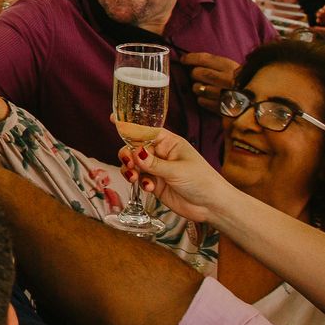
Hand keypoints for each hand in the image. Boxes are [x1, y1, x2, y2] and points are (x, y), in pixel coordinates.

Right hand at [117, 128, 238, 224]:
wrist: (211, 206)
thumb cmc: (202, 181)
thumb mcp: (177, 170)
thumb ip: (153, 163)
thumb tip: (134, 153)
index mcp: (170, 143)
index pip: (146, 131)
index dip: (130, 125)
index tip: (113, 119)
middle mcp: (161, 154)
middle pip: (134, 148)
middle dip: (127, 155)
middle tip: (129, 164)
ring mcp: (157, 169)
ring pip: (133, 164)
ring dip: (130, 170)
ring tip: (134, 177)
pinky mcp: (154, 184)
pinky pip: (139, 179)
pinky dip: (139, 182)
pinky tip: (148, 188)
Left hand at [180, 52, 240, 111]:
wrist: (259, 99)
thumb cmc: (241, 81)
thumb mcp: (233, 67)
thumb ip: (216, 64)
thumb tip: (190, 59)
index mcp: (230, 66)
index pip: (205, 58)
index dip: (190, 58)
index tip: (183, 59)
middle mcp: (227, 79)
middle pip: (198, 73)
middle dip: (194, 73)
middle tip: (196, 75)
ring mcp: (224, 94)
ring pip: (198, 88)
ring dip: (196, 87)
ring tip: (203, 87)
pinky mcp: (222, 108)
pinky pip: (202, 101)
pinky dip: (201, 99)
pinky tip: (208, 97)